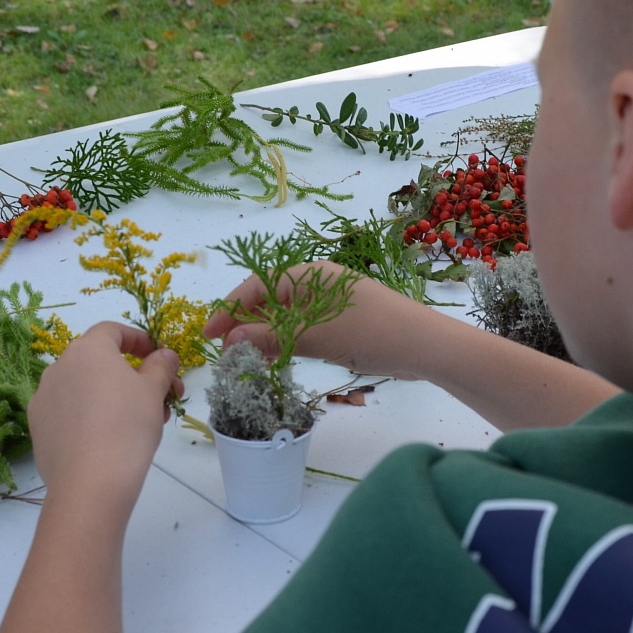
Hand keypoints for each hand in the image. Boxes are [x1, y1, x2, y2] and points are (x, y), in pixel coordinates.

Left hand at [26, 323, 179, 509]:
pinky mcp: (38, 427)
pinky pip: (69, 412)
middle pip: (99, 362)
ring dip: (112, 397)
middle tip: (159, 400)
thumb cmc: (127, 426)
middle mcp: (59, 367)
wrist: (90, 482)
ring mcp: (44, 398)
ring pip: (84, 388)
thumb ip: (161, 367)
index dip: (139, 340)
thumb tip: (164, 355)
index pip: (112, 331)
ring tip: (138, 425)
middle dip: (131, 376)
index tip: (159, 358)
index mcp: (87, 350)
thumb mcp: (153, 392)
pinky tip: (107, 440)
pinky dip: (89, 416)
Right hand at [203, 263, 438, 379]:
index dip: (229, 309)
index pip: (255, 286)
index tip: (207, 335)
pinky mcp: (342, 322)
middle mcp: (316, 282)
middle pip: (267, 299)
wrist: (424, 345)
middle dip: (243, 323)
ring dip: (263, 334)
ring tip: (244, 358)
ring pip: (285, 315)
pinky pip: (303, 327)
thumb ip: (269, 336)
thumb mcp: (313, 335)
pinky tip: (276, 358)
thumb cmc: (368, 331)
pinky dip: (285, 340)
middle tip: (224, 351)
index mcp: (307, 274)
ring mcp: (330, 303)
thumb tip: (229, 342)